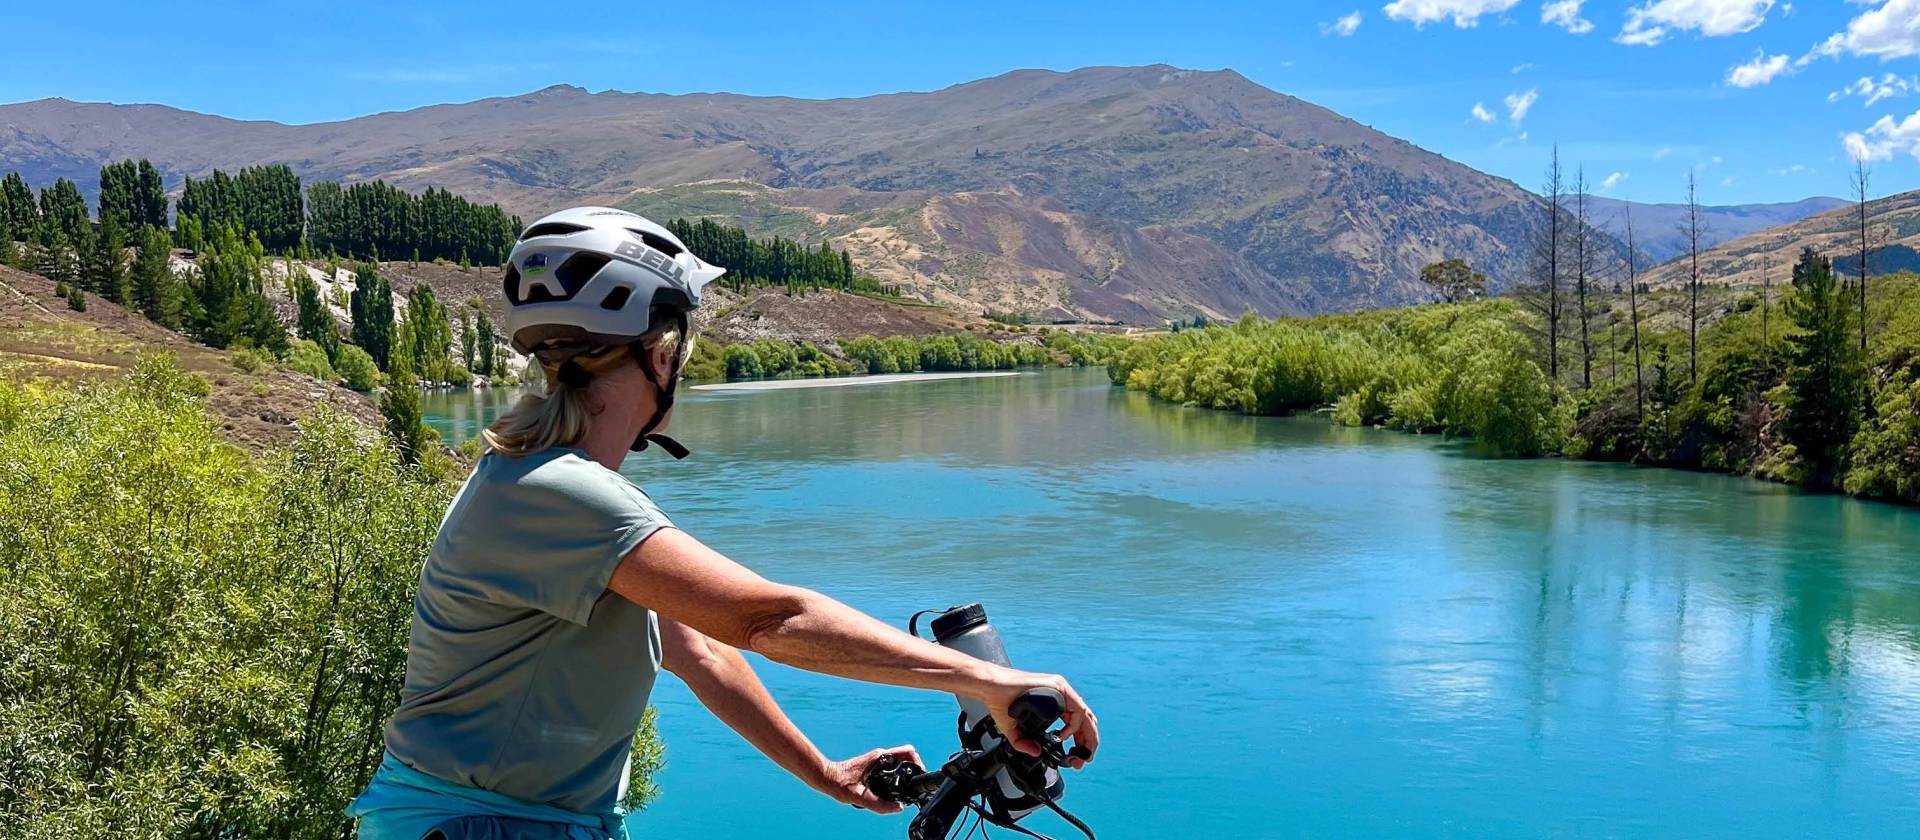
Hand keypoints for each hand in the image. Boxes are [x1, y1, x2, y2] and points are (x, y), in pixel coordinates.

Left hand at [815, 744, 922, 813]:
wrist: (827, 778)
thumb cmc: (839, 783)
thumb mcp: (859, 797)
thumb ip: (878, 804)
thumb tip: (897, 808)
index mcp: (879, 758)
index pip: (908, 752)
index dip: (918, 762)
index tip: (919, 774)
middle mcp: (880, 756)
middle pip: (907, 756)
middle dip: (915, 767)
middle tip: (915, 781)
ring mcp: (877, 760)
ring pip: (900, 760)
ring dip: (907, 770)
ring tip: (908, 784)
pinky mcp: (874, 765)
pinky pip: (892, 765)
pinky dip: (898, 773)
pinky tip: (895, 786)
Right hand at [979, 670, 1099, 768]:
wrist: (991, 688)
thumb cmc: (1001, 702)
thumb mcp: (1013, 730)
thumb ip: (1024, 743)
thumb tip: (1035, 752)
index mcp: (1055, 703)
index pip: (1077, 723)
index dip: (1082, 741)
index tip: (1078, 756)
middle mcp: (1061, 695)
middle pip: (1085, 720)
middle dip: (1088, 742)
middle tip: (1084, 759)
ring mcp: (1061, 690)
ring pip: (1085, 715)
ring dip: (1088, 736)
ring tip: (1083, 752)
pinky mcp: (1057, 686)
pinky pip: (1075, 709)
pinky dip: (1074, 725)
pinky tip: (1064, 736)